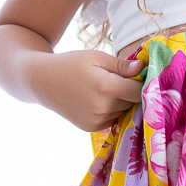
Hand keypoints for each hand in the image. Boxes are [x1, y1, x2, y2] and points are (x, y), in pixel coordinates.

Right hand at [29, 48, 143, 131]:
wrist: (42, 81)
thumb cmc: (71, 64)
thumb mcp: (96, 57)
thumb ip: (121, 66)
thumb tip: (141, 68)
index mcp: (106, 87)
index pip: (139, 91)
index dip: (142, 83)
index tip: (141, 75)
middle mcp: (102, 107)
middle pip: (132, 102)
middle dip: (131, 92)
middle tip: (121, 80)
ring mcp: (96, 120)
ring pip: (123, 111)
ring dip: (122, 102)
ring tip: (105, 89)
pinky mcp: (91, 127)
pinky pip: (112, 119)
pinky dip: (111, 110)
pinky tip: (98, 99)